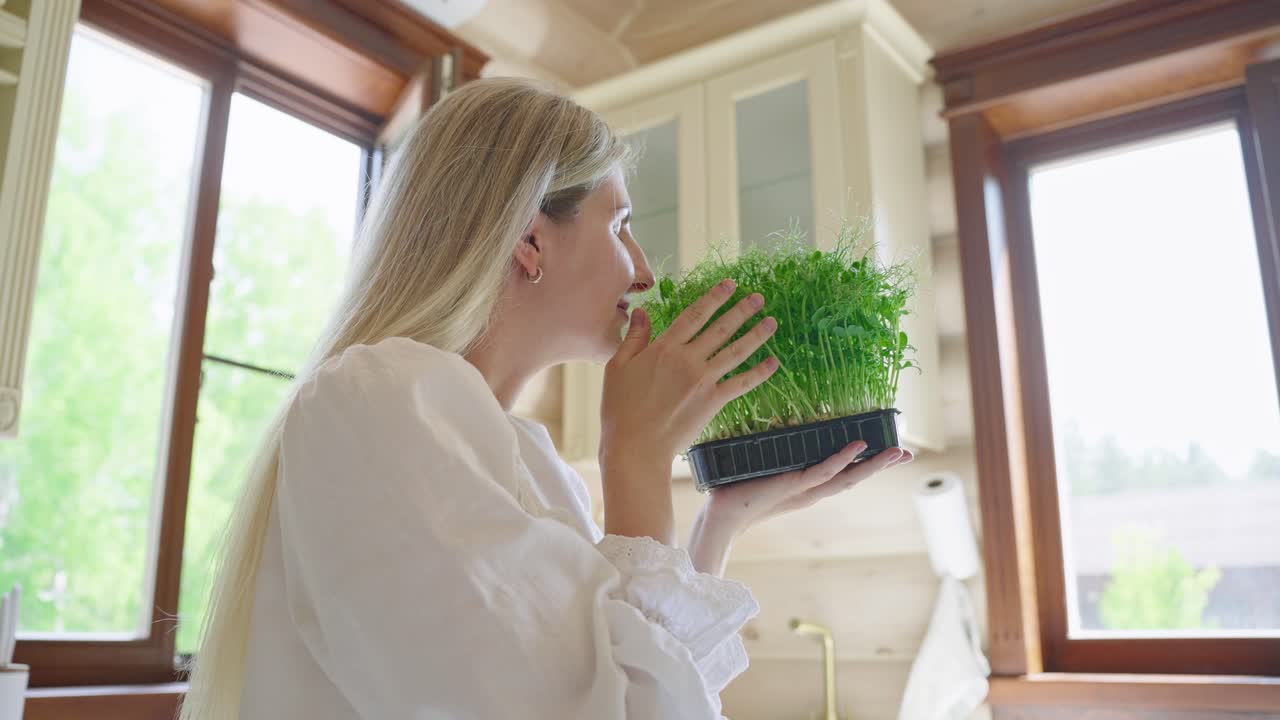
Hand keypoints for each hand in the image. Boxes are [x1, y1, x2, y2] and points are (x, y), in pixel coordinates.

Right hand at [598, 279, 777, 541]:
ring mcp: (703, 381)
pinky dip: (759, 373)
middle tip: (759, 298)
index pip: (695, 315)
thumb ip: (634, 338)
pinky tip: (773, 362)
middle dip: (742, 310)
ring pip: (736, 351)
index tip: (730, 285)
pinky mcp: (713, 402)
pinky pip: (741, 383)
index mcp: (664, 348)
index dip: (714, 298)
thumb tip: (641, 312)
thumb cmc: (621, 408)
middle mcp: (688, 360)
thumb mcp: (618, 367)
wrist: (636, 445)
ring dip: (756, 335)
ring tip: (772, 322)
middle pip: (721, 328)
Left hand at [704, 441, 914, 537]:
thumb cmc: (736, 491)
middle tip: (908, 453)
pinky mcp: (793, 485)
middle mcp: (812, 491)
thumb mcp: (763, 468)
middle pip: (856, 477)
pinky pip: (822, 471)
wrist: (721, 516)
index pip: (845, 474)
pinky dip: (841, 459)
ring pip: (847, 476)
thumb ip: (774, 454)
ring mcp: (805, 489)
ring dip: (874, 464)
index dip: (869, 464)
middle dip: (883, 465)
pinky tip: (858, 447)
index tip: (891, 453)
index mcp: (808, 487)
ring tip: (898, 451)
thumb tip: (775, 426)